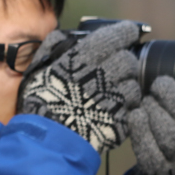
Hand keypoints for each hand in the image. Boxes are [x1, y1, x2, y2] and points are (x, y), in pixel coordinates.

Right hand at [16, 20, 142, 152]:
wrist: (47, 141)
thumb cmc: (41, 102)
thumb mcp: (39, 68)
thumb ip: (54, 47)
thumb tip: (66, 36)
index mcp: (86, 57)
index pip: (118, 35)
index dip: (125, 33)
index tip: (127, 33)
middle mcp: (106, 73)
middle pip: (128, 60)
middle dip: (123, 63)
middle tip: (111, 69)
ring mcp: (117, 97)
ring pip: (134, 84)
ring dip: (125, 86)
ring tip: (107, 94)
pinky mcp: (123, 118)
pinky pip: (134, 107)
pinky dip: (125, 107)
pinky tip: (110, 110)